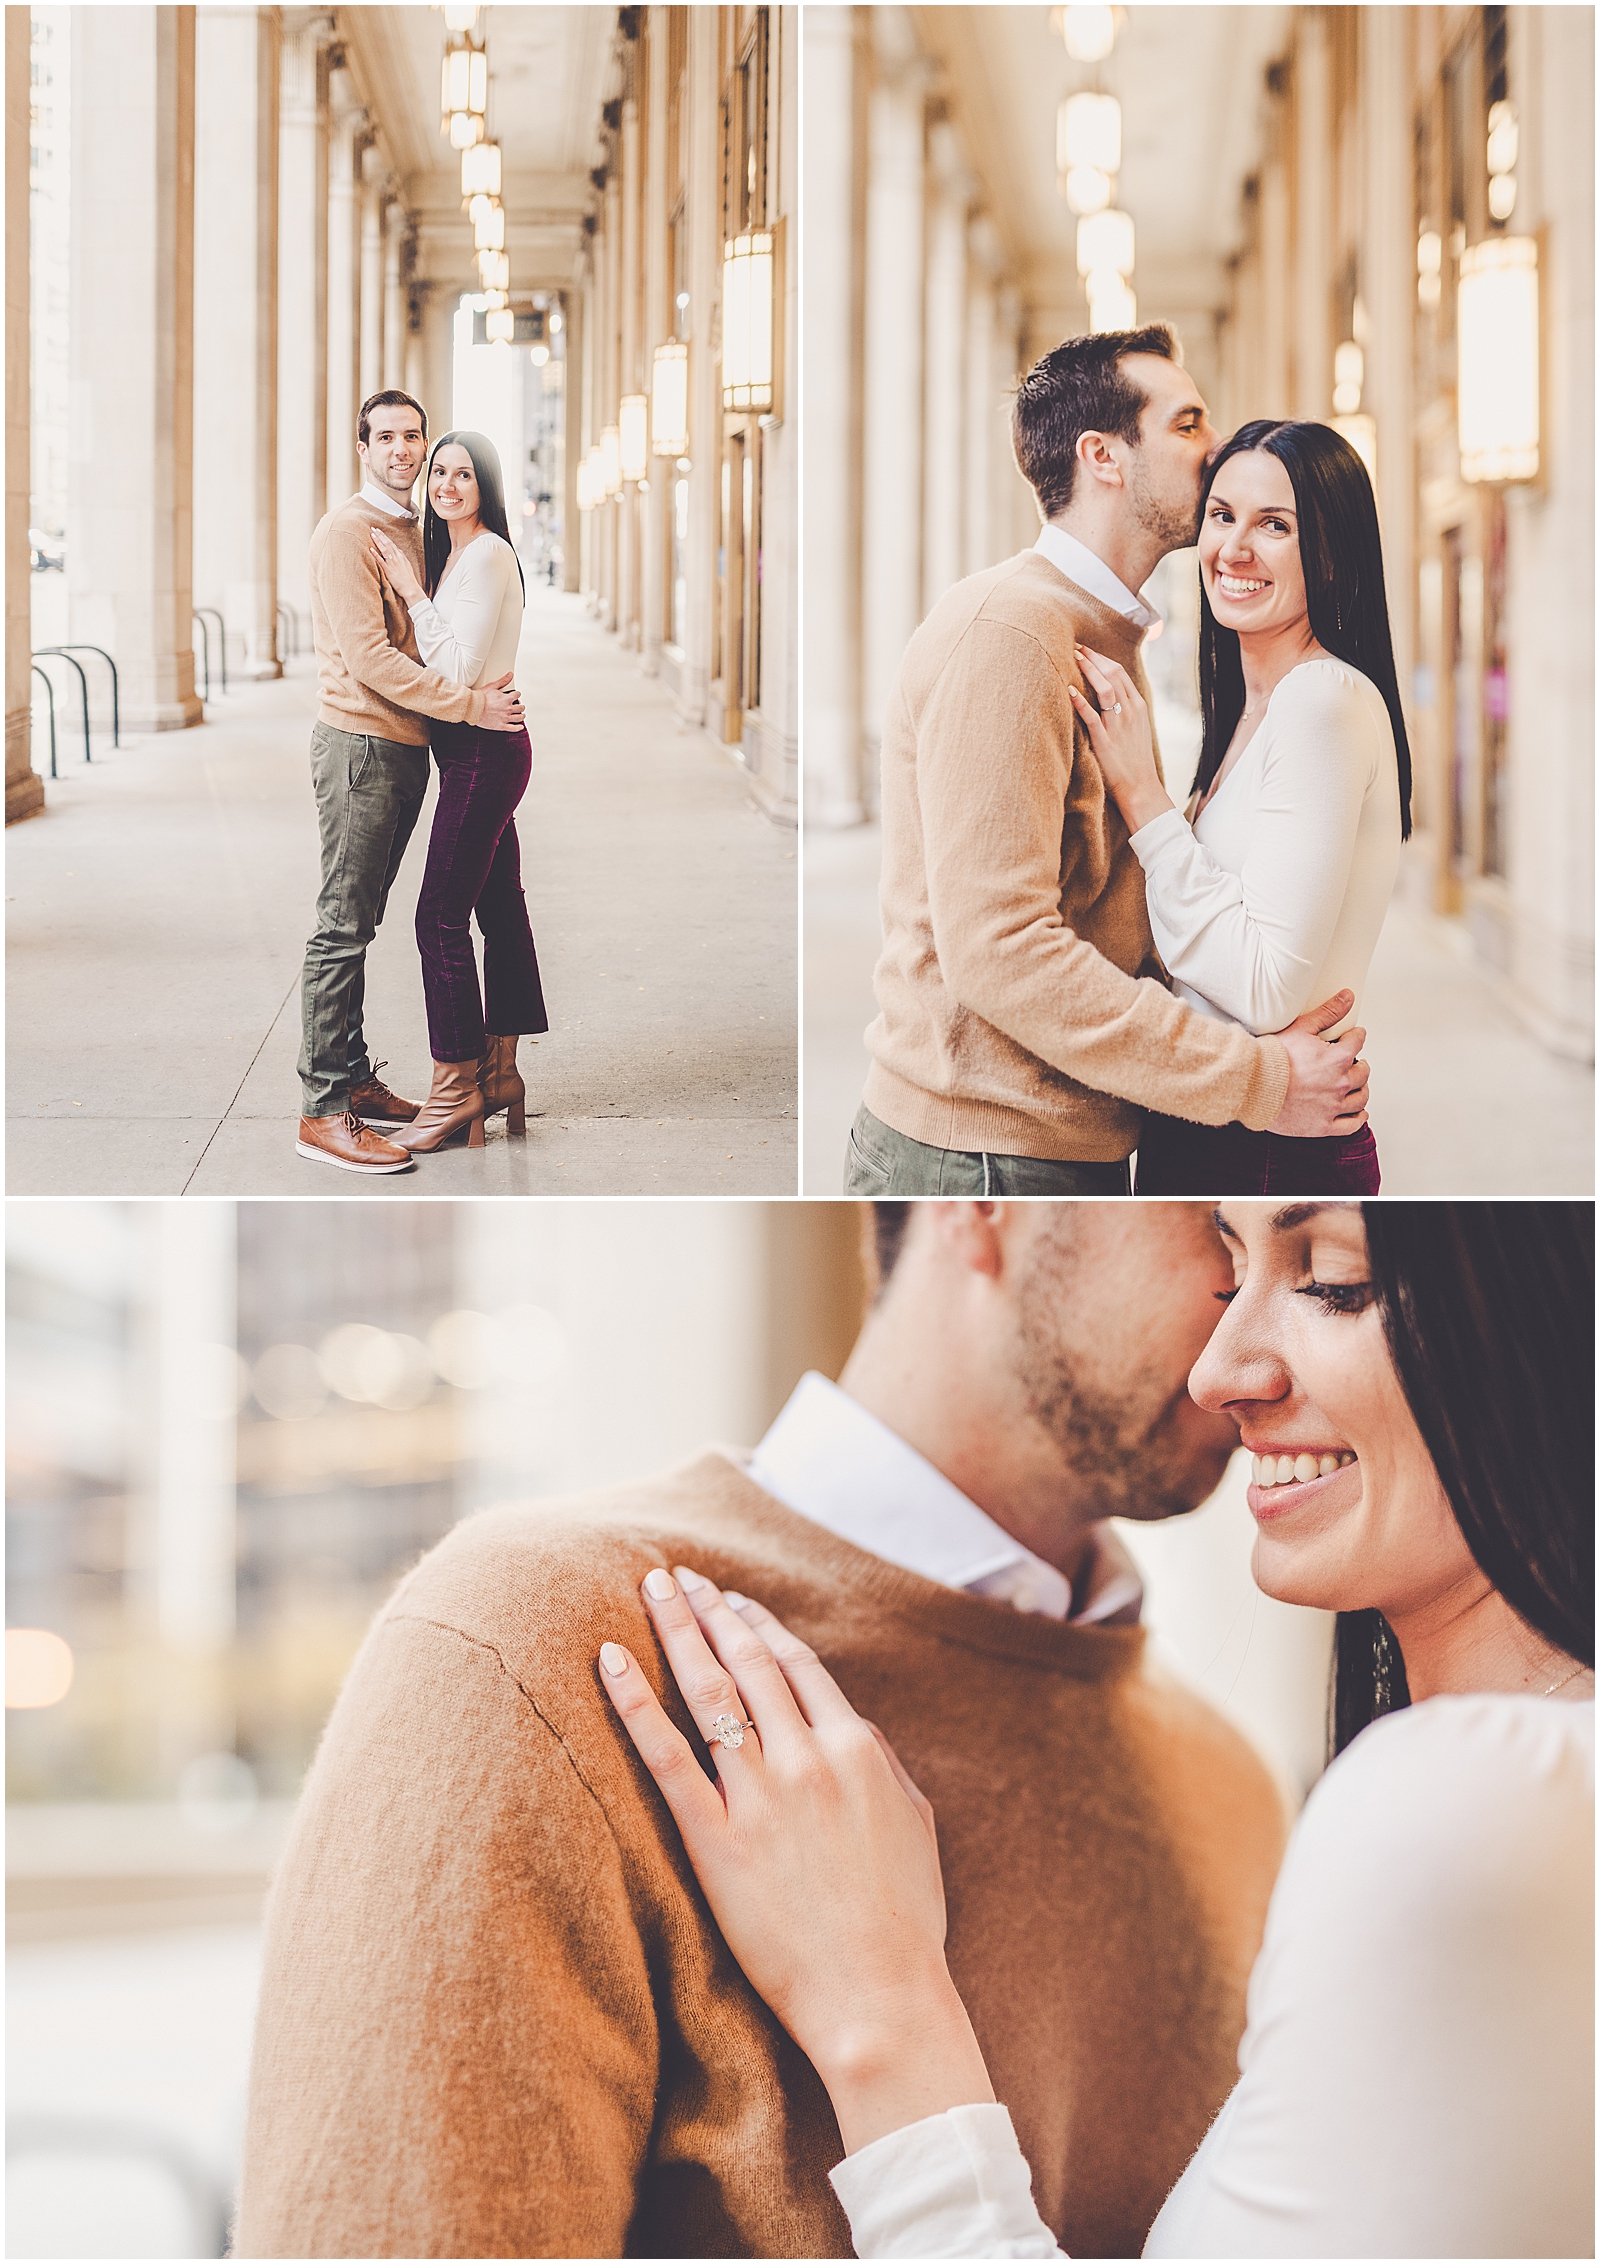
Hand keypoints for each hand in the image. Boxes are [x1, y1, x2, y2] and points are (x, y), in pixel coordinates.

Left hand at [368, 524, 423, 606]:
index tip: (379, 531)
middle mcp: (397, 558)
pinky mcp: (389, 570)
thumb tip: (397, 552)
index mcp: (401, 556)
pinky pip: (381, 560)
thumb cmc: (409, 579)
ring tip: (372, 534)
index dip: (384, 537)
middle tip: (373, 528)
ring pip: (384, 549)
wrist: (411, 589)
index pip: (392, 544)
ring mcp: (393, 563)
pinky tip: (370, 549)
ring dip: (378, 541)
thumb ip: (401, 558)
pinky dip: (376, 554)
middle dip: (380, 535)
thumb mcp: (407, 566)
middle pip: (387, 543)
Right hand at [478, 672, 524, 732]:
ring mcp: (505, 718)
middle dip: (521, 706)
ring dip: (521, 715)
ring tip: (521, 715)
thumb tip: (510, 674)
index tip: (516, 695)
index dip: (517, 694)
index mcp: (507, 699)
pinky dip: (518, 728)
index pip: (518, 695)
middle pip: (520, 707)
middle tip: (520, 706)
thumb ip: (503, 680)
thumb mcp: (492, 686)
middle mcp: (508, 709)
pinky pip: (513, 728)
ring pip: (519, 717)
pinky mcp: (501, 726)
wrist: (472, 708)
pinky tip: (520, 727)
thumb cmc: (480, 698)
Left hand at [601, 1569, 994, 2151]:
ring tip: (649, 1592)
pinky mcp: (717, 1843)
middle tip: (677, 1575)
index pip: (798, 1666)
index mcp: (858, 1749)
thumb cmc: (905, 1924)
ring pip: (709, 1691)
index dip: (760, 1626)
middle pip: (748, 1663)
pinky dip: (634, 1703)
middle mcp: (807, 1758)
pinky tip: (609, 1660)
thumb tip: (855, 1728)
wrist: (881, 1999)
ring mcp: (761, 1798)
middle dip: (710, 1610)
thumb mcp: (915, 1825)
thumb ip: (882, 1766)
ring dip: (676, 1631)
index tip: (733, 1600)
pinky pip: (666, 1758)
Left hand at [1068, 647, 1172, 834]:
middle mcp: (1130, 712)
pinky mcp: (1105, 741)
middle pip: (1113, 674)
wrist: (1141, 788)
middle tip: (1075, 647)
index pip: (1120, 673)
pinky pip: (1092, 717)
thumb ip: (1125, 711)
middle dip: (1093, 658)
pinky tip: (1069, 689)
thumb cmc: (1135, 761)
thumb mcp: (1136, 730)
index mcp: (1138, 707)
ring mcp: (1119, 726)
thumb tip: (1110, 697)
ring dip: (1088, 671)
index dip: (1102, 659)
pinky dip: (1080, 701)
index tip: (1087, 650)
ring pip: (1105, 689)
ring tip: (1072, 658)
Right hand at [1269, 990, 1371, 1136]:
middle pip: (1363, 1072)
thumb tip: (1348, 996)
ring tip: (1355, 1085)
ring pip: (1361, 1098)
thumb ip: (1328, 1013)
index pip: (1358, 1041)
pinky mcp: (1323, 1126)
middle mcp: (1341, 1083)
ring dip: (1361, 1089)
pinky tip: (1358, 1112)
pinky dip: (1358, 1118)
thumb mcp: (1301, 1028)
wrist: (1251, 1086)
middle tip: (1352, 1062)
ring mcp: (1333, 1106)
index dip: (1354, 1037)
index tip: (1351, 1037)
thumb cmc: (1271, 1058)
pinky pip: (1351, 1125)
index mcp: (1338, 1058)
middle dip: (1359, 1064)